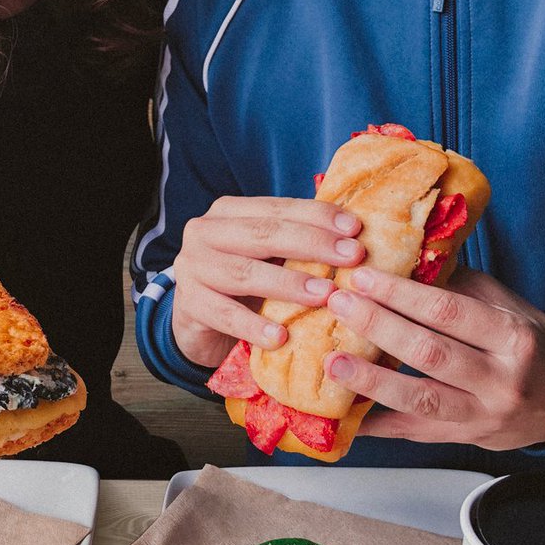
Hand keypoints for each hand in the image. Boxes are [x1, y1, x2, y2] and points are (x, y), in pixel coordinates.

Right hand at [172, 194, 363, 366]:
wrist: (197, 325)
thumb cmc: (240, 288)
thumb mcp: (264, 258)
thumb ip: (295, 242)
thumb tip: (354, 234)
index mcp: (227, 212)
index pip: (277, 208)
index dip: (317, 216)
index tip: (355, 228)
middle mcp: (204, 232)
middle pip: (263, 235)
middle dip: (312, 244)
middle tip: (351, 256)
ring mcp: (192, 268)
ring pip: (246, 272)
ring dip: (289, 284)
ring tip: (325, 295)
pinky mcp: (188, 304)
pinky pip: (225, 316)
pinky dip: (254, 326)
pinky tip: (280, 336)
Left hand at [322, 267, 544, 449]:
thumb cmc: (526, 346)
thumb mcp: (506, 309)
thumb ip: (459, 288)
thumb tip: (403, 259)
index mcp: (513, 338)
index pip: (450, 312)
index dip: (402, 295)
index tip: (364, 278)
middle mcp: (500, 380)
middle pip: (430, 353)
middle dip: (379, 327)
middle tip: (339, 305)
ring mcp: (481, 416)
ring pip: (420, 399)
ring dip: (371, 381)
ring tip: (333, 363)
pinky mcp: (460, 438)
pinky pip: (411, 433)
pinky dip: (374, 424)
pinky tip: (341, 413)